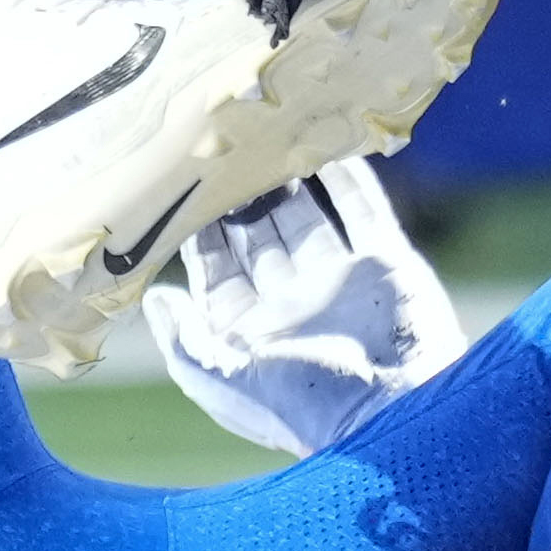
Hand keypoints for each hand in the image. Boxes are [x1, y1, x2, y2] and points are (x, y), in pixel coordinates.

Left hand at [147, 160, 463, 458]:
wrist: (395, 411)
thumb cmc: (304, 404)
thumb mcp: (225, 380)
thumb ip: (185, 340)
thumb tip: (155, 296)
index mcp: (251, 332)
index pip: (216, 268)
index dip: (199, 230)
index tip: (183, 186)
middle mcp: (293, 304)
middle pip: (259, 237)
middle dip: (240, 198)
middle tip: (225, 150)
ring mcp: (340, 282)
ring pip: (307, 219)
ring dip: (289, 184)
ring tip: (268, 139)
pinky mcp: (385, 264)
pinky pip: (363, 212)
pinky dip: (349, 180)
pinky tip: (330, 148)